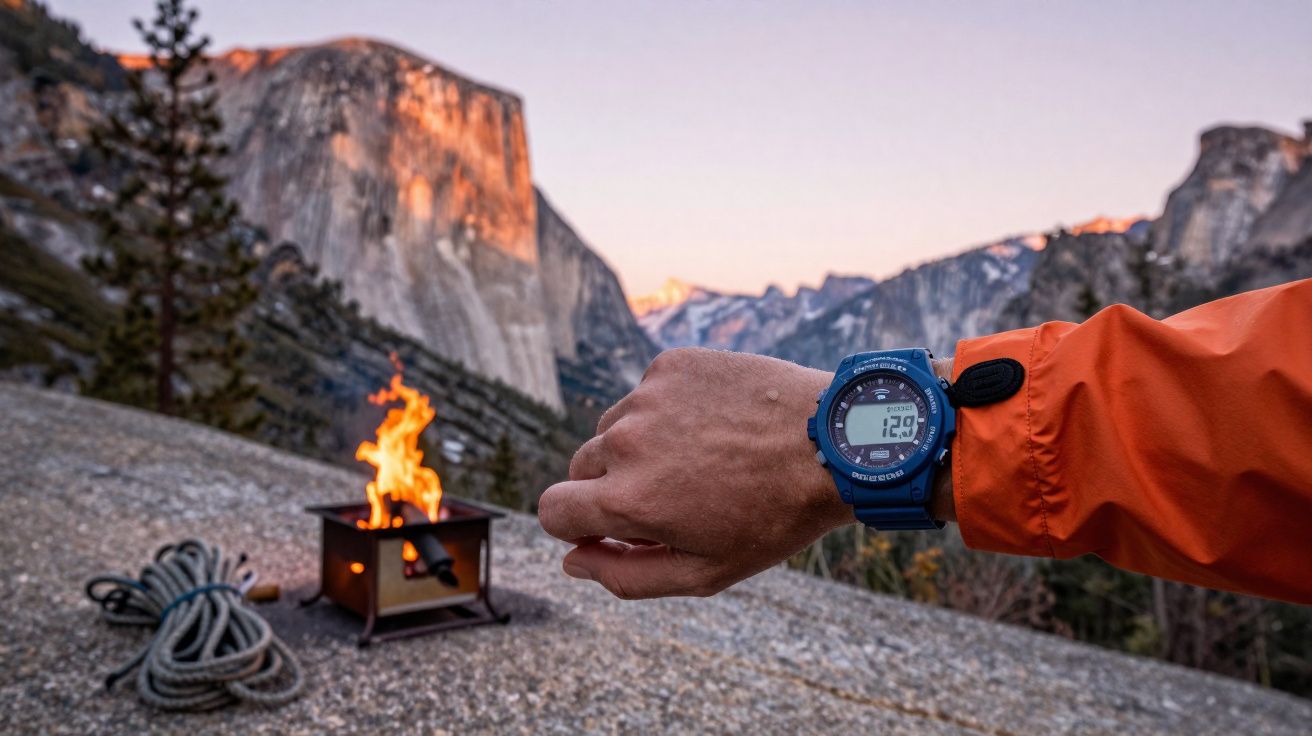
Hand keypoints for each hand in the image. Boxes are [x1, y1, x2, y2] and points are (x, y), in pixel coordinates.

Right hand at [537, 348, 851, 598]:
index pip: (552, 511)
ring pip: (614, 428)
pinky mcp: (671, 365)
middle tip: (673, 496)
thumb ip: (625, 575)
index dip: (575, 525)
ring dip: (640, 446)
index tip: (607, 528)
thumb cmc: (773, 517)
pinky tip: (715, 424)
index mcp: (628, 501)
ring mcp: (648, 397)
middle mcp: (627, 442)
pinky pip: (647, 394)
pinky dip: (668, 410)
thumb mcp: (704, 571)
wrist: (835, 442)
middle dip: (611, 487)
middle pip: (581, 468)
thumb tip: (571, 561)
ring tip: (702, 458)